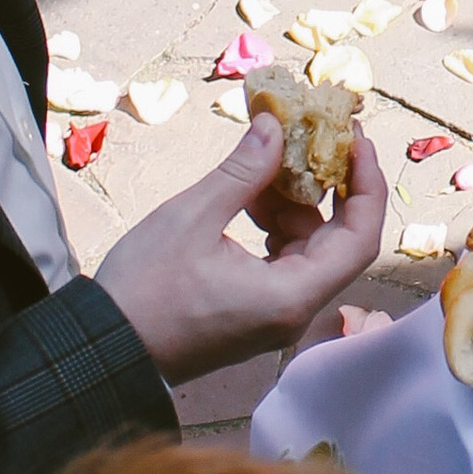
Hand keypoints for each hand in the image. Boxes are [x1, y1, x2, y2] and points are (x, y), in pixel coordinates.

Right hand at [96, 117, 386, 383]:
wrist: (106, 347)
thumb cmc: (145, 289)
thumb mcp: (192, 217)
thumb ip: (243, 171)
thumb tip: (275, 126)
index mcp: (291, 296)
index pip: (361, 238)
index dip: (366, 184)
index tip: (354, 139)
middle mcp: (294, 310)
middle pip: (339, 242)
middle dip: (329, 187)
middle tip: (313, 139)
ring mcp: (276, 313)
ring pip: (310, 249)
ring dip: (296, 204)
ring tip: (265, 163)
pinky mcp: (257, 311)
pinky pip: (284, 261)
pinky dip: (276, 226)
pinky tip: (248, 197)